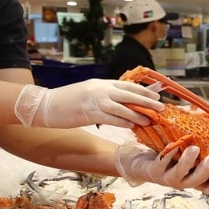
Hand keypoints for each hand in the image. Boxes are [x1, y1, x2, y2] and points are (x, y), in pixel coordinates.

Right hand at [13, 80, 161, 129]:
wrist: (47, 105)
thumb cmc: (68, 101)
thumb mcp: (89, 92)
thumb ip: (106, 94)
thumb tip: (124, 101)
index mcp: (102, 83)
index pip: (128, 85)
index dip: (144, 91)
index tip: (156, 96)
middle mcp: (100, 89)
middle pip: (129, 94)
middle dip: (147, 101)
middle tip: (161, 107)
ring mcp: (95, 101)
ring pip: (123, 107)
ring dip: (138, 114)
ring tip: (150, 120)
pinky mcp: (90, 113)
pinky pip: (111, 118)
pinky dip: (123, 121)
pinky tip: (133, 126)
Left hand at [114, 143, 208, 200]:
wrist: (139, 165)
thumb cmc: (167, 159)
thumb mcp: (184, 156)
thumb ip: (199, 151)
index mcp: (191, 179)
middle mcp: (180, 182)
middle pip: (195, 181)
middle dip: (205, 170)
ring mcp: (166, 178)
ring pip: (178, 174)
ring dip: (186, 162)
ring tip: (193, 148)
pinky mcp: (153, 171)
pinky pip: (161, 163)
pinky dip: (167, 154)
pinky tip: (173, 145)